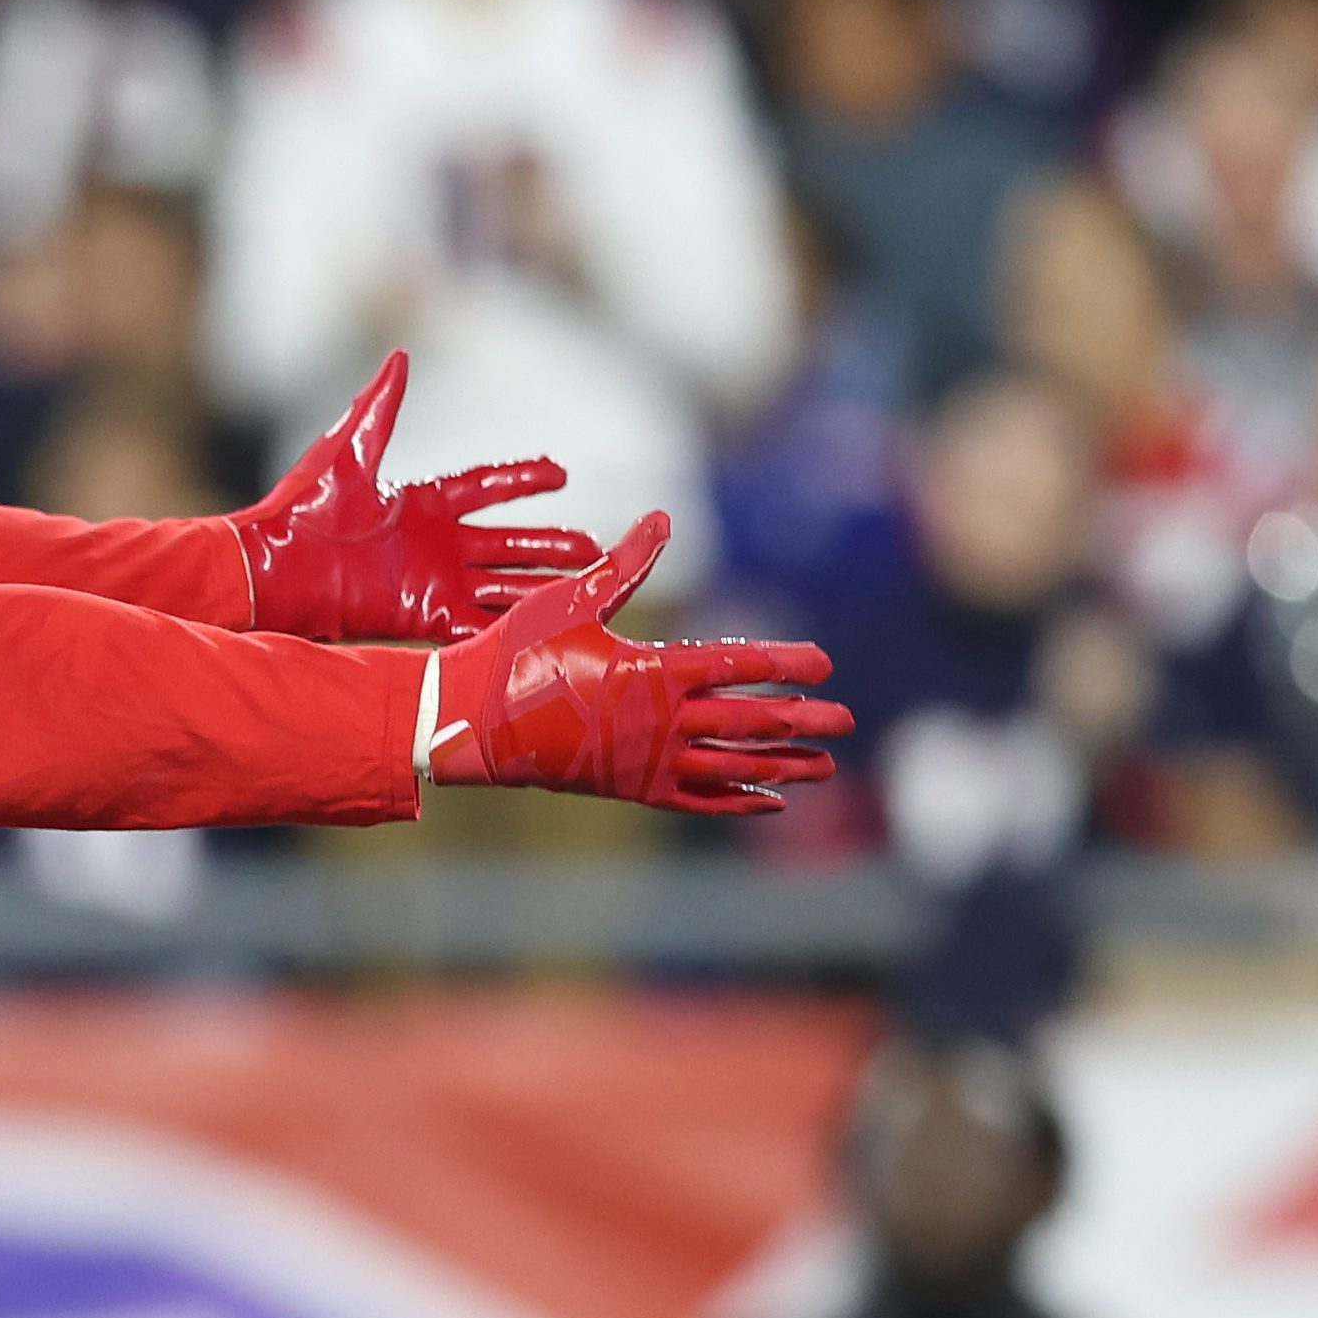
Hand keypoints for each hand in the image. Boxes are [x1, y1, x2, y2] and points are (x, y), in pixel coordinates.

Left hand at [230, 350, 596, 643]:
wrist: (271, 567)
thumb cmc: (299, 509)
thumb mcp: (346, 451)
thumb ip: (379, 408)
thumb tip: (399, 356)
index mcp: (420, 502)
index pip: (485, 486)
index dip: (523, 480)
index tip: (562, 473)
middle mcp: (434, 544)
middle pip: (509, 542)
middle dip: (551, 545)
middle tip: (597, 547)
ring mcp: (431, 582)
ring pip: (503, 584)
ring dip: (544, 586)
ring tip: (590, 585)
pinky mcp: (421, 616)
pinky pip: (477, 623)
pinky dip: (510, 627)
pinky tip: (547, 629)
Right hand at [428, 511, 851, 813]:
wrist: (470, 722)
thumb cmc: (514, 655)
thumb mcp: (569, 600)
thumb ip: (624, 564)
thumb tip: (661, 516)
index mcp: (653, 671)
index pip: (738, 664)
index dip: (784, 663)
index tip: (823, 663)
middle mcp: (662, 722)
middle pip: (750, 720)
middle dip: (802, 719)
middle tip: (847, 719)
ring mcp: (648, 761)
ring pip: (733, 765)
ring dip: (783, 765)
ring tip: (825, 767)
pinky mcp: (630, 788)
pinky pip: (697, 799)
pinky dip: (736, 800)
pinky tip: (769, 801)